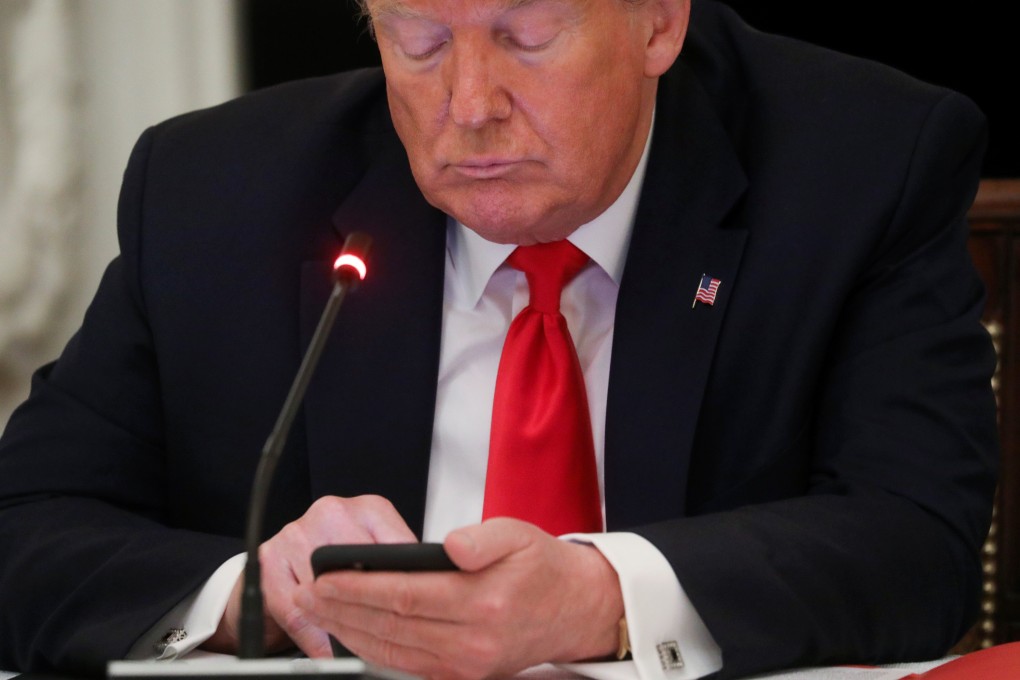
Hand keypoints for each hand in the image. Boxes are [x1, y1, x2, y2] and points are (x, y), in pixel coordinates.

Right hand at [203, 495, 417, 655]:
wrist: (286, 560)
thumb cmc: (340, 559)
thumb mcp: (378, 552)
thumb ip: (400, 566)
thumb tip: (429, 593)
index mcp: (369, 509)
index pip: (399, 547)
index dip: (409, 584)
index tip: (417, 611)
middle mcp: (333, 512)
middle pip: (361, 569)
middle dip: (374, 607)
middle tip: (388, 634)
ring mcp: (298, 532)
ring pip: (328, 592)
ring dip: (344, 625)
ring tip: (359, 643)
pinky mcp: (270, 558)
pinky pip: (296, 609)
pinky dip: (315, 637)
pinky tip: (329, 650)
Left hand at [294, 518, 624, 678]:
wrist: (574, 609)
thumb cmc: (542, 569)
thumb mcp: (519, 535)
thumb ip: (482, 539)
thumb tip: (450, 545)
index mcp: (484, 603)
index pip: (406, 595)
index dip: (360, 587)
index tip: (327, 576)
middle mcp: (472, 641)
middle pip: (392, 625)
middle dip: (343, 610)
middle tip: (308, 594)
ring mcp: (466, 664)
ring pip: (393, 651)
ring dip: (350, 632)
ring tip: (319, 612)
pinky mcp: (463, 674)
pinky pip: (408, 665)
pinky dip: (375, 651)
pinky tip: (354, 635)